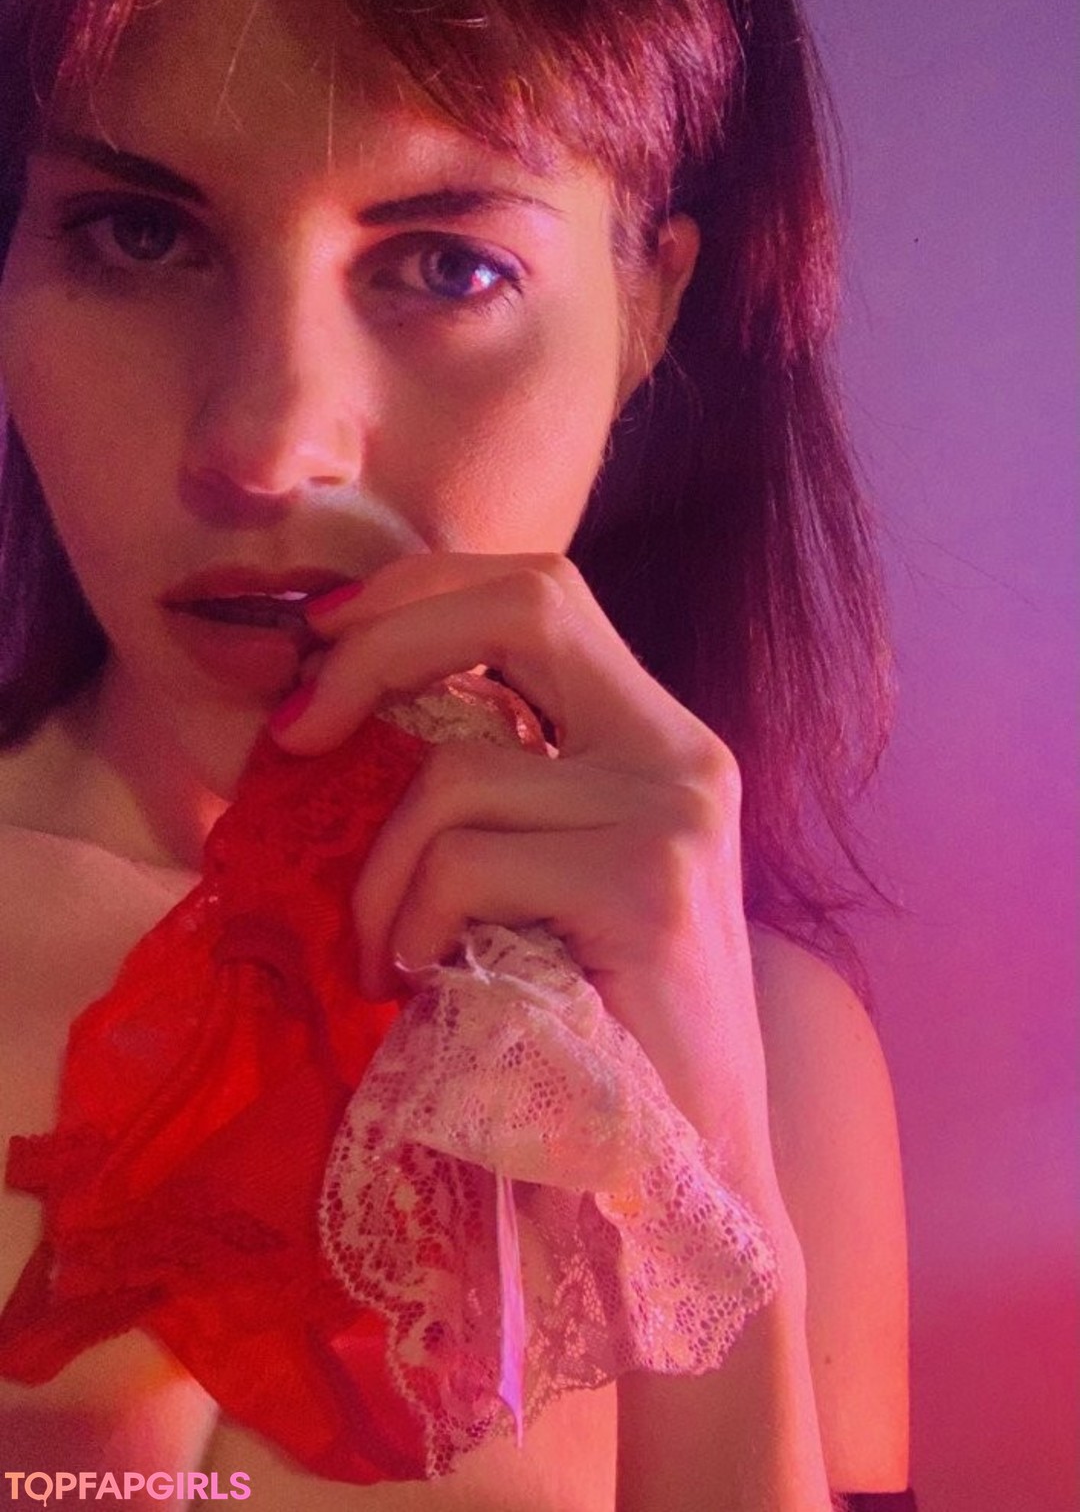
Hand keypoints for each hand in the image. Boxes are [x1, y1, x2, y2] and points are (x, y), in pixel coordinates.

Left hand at [272, 552, 778, 1194]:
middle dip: (381, 645)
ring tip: (385, 957)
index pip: (542, 591)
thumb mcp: (548, 874)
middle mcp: (684, 754)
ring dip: (378, 876)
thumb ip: (500, 783)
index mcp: (661, 739)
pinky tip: (429, 982)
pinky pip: (464, 864)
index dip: (423, 590)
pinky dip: (412, 925)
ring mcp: (676, 816)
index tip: (326, 641)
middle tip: (298, 728)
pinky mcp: (648, 890)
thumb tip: (344, 706)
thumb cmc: (594, 1026)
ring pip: (457, 777)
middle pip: (525, 603)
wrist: (690, 1171)